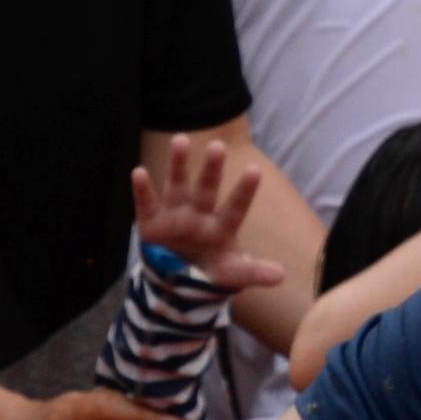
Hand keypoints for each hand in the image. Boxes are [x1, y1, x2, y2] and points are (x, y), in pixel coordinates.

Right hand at [132, 135, 290, 293]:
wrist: (179, 279)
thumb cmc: (211, 269)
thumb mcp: (232, 273)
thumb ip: (254, 271)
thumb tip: (282, 276)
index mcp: (222, 226)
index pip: (236, 207)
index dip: (244, 191)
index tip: (255, 170)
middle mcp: (200, 214)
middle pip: (207, 188)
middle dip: (212, 169)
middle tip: (218, 146)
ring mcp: (175, 215)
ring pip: (178, 186)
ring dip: (178, 164)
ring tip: (180, 140)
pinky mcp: (152, 222)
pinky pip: (147, 204)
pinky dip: (142, 190)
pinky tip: (139, 172)